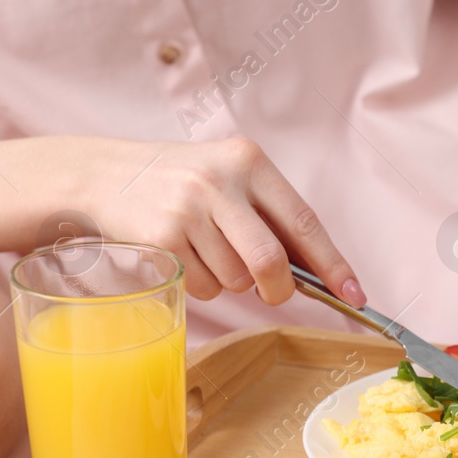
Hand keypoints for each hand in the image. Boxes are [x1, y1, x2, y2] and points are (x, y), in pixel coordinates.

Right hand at [78, 136, 363, 305]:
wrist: (103, 174)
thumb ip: (270, 218)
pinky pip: (203, 286)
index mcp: (248, 161)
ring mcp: (186, 208)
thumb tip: (320, 274)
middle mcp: (219, 180)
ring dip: (231, 283)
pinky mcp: (161, 236)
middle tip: (274, 294)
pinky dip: (203, 286)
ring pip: (236, 279)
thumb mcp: (228, 180)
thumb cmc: (181, 184)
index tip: (355, 295)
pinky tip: (185, 257)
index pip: (304, 222)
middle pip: (270, 261)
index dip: (333, 265)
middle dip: (279, 290)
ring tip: (208, 253)